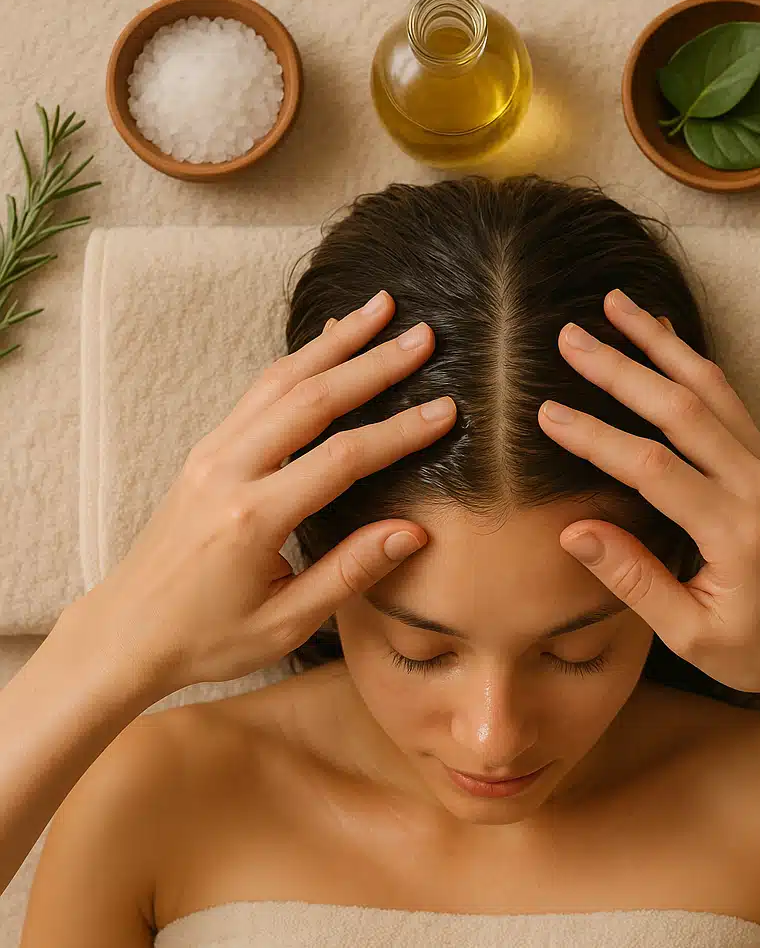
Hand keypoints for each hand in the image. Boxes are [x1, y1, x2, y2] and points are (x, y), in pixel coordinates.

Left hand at [71, 291, 455, 696]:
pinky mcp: (206, 451)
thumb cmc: (207, 637)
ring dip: (335, 343)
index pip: (341, 459)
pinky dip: (298, 360)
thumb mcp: (286, 623)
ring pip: (280, 380)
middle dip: (372, 363)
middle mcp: (228, 470)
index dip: (399, 432)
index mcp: (253, 517)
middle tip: (423, 336)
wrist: (125, 631)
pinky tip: (326, 343)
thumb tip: (413, 531)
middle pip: (311, 398)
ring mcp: (211, 453)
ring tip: (380, 309)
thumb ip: (349, 572)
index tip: (446, 410)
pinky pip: (258, 391)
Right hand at [537, 288, 759, 705]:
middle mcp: (756, 484)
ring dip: (660, 343)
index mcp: (733, 530)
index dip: (596, 438)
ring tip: (616, 304)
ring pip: (710, 387)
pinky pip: (729, 397)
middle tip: (570, 336)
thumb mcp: (692, 635)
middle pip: (682, 408)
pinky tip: (665, 339)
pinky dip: (693, 361)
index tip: (548, 414)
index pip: (652, 467)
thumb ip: (634, 580)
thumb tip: (575, 532)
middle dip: (621, 367)